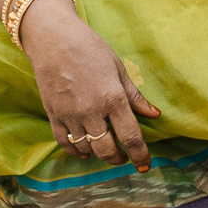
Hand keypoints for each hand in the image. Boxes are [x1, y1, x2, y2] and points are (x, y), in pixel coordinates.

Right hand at [19, 0, 160, 168]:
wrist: (54, 41)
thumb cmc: (91, 50)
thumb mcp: (119, 69)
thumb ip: (135, 96)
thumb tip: (154, 114)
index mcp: (113, 99)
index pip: (131, 137)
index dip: (140, 155)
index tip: (146, 166)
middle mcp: (92, 112)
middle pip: (107, 150)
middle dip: (118, 158)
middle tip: (125, 158)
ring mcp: (70, 115)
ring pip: (86, 149)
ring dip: (98, 154)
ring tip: (107, 151)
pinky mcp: (53, 115)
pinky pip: (65, 142)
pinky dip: (75, 151)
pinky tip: (83, 152)